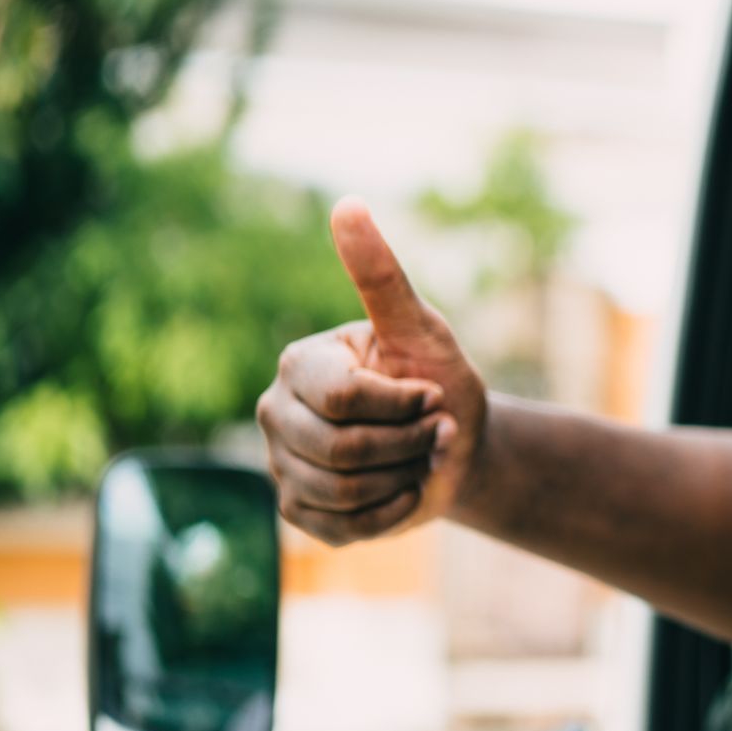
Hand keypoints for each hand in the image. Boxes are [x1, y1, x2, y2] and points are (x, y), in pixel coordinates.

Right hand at [256, 197, 486, 543]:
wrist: (457, 445)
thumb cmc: (438, 377)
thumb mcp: (420, 327)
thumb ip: (381, 275)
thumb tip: (346, 204)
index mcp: (299, 364)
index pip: (346, 399)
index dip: (404, 405)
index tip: (432, 394)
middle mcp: (274, 412)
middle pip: (343, 450)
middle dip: (409, 444)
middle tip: (436, 430)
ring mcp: (281, 464)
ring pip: (342, 491)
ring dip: (403, 476)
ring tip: (420, 455)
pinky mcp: (297, 511)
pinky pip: (342, 526)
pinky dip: (392, 511)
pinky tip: (405, 488)